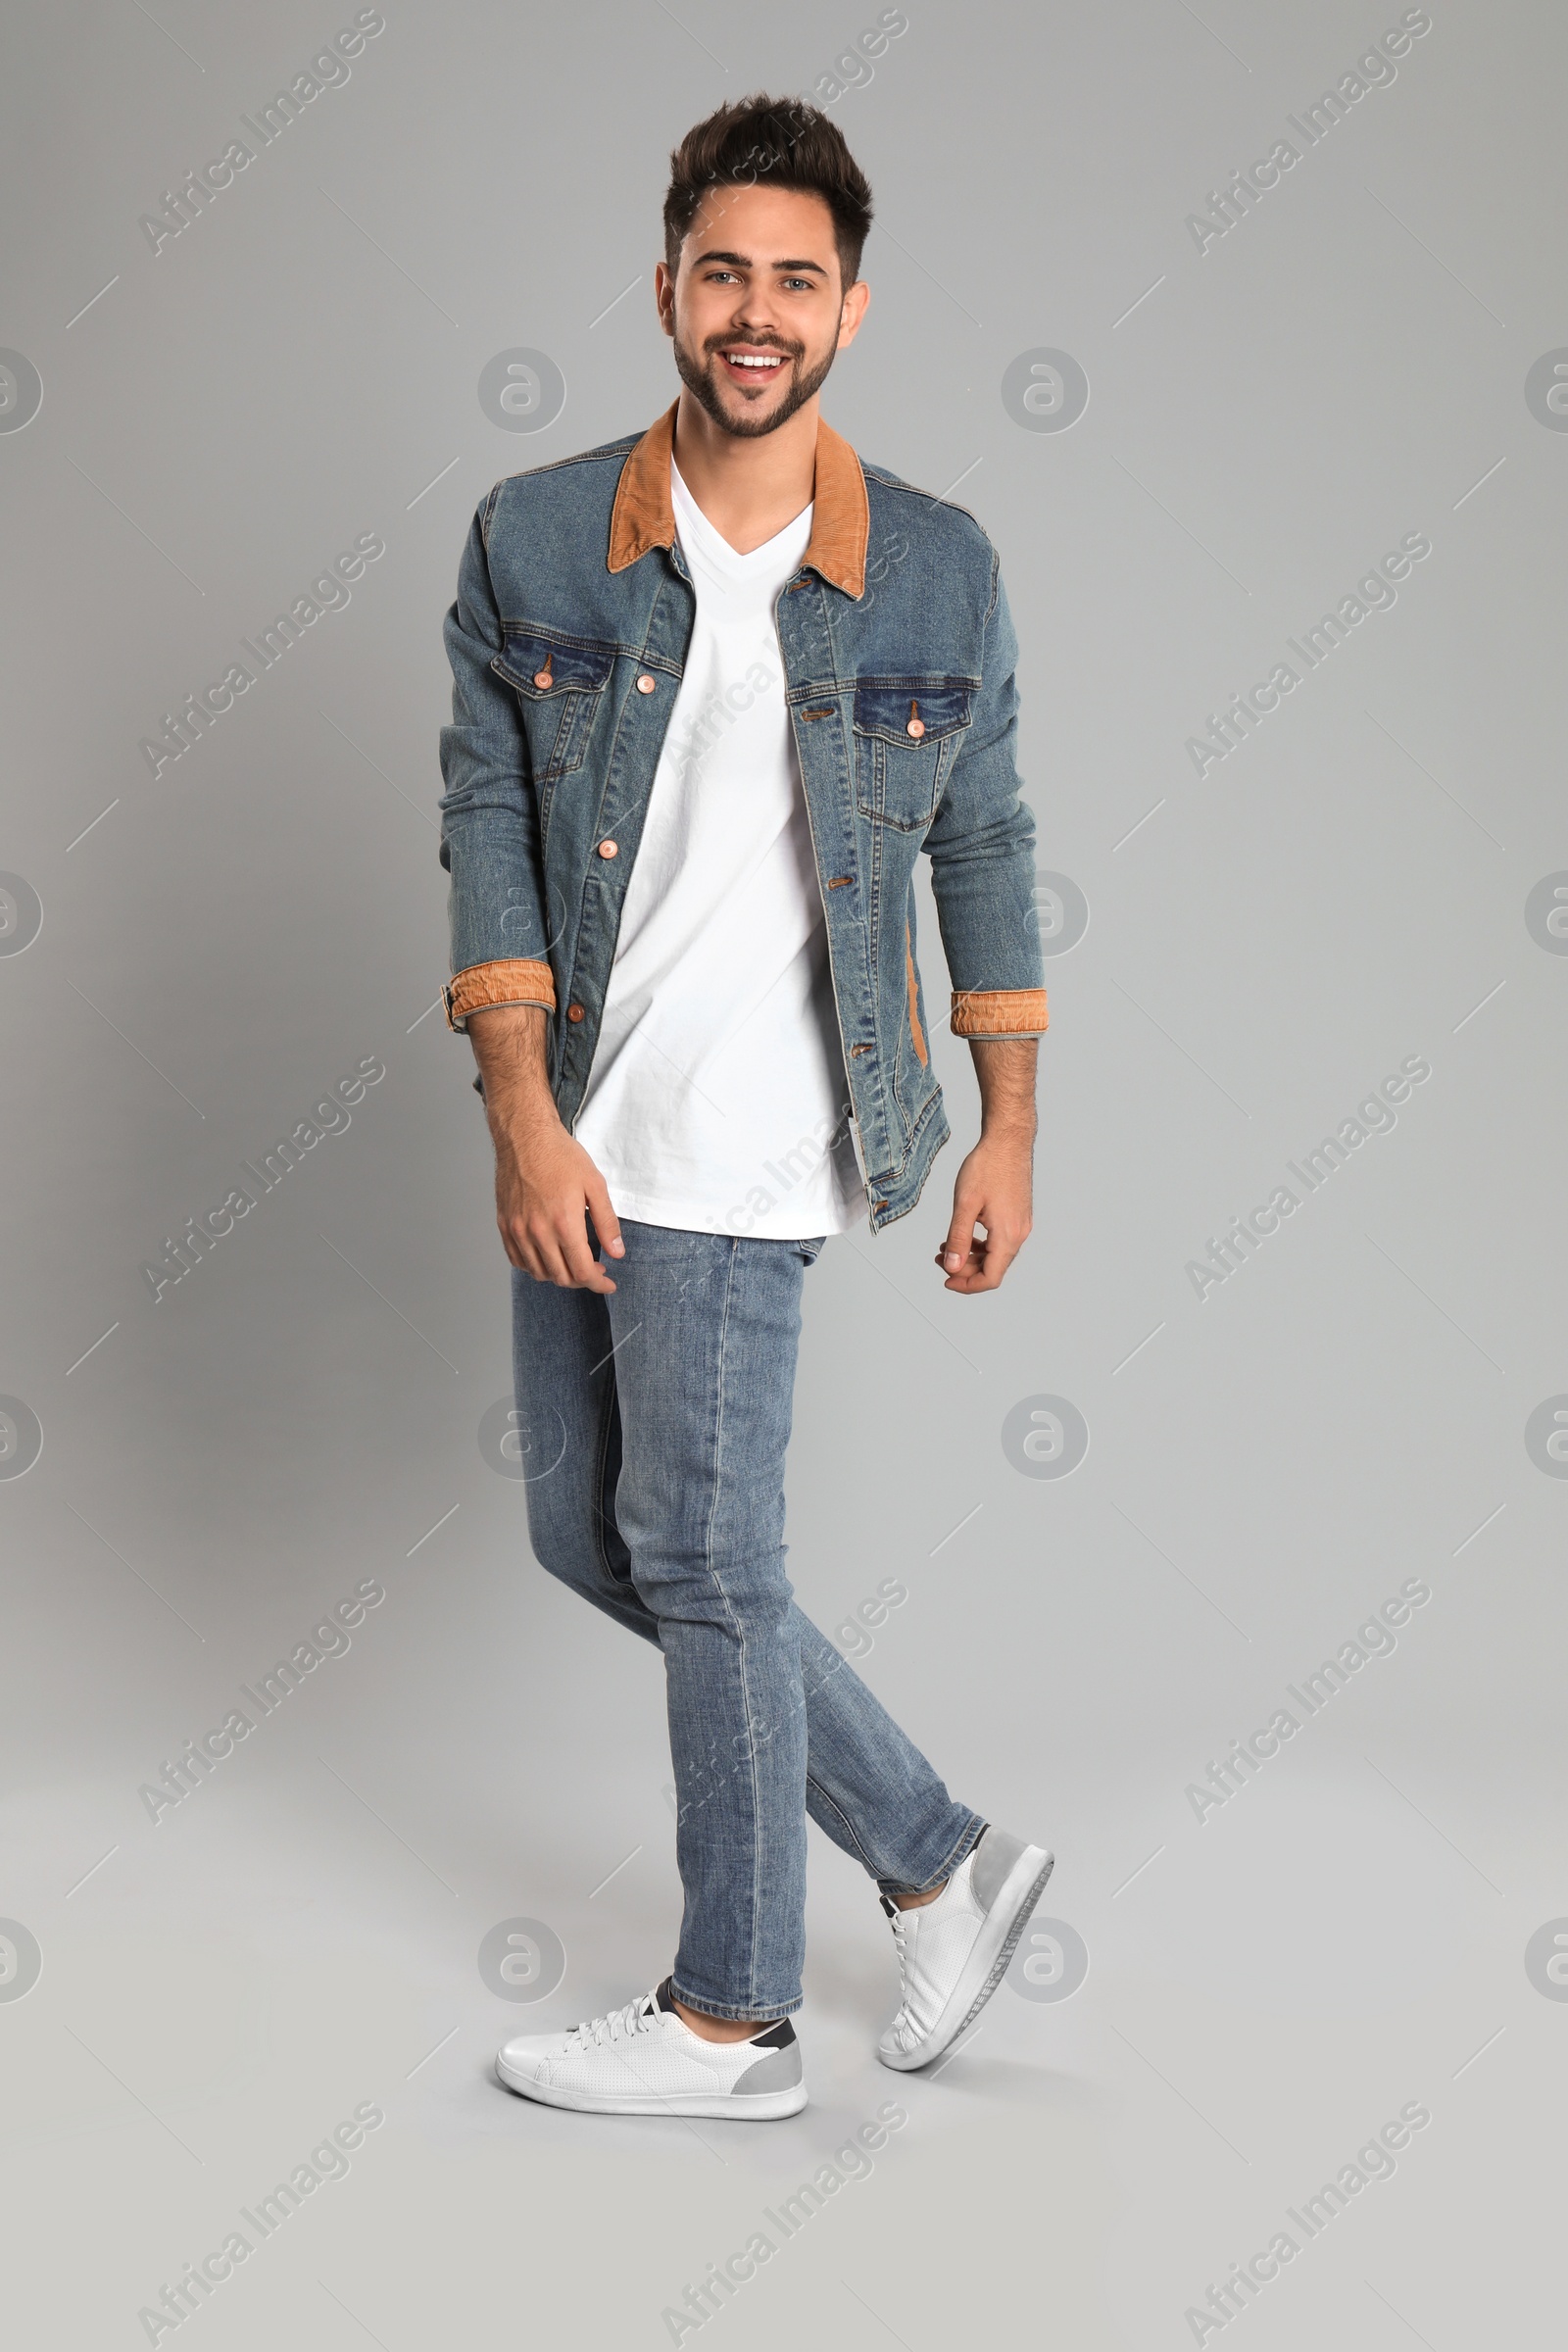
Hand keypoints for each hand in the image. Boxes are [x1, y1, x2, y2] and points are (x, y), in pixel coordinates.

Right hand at [464, 1004, 623, 1289]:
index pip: (582, 1271)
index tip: (608, 1284)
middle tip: (595, 1270)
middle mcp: (537, 1232)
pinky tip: (547, 1257)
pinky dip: (534, 1267)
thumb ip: (607, 1222)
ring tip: (573, 1264)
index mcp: (563, 1223)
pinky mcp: (504, 1225)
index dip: (598, 1283)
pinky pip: (518, 1260)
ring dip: (558, 1276)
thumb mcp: (594, 1184)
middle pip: (560, 1277)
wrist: (524, 1136)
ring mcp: (518, 1230)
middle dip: (582, 1280)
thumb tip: (617, 1252)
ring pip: (538, 1273)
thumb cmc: (561, 1156)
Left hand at [935, 1131, 1032, 1293]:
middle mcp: (1019, 1233)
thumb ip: (958, 1238)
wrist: (1008, 1141)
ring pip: (995, 1254)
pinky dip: (980, 1243)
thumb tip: (952, 1267)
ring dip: (971, 1256)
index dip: (967, 1285)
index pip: (991, 1278)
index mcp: (1008, 1235)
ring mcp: (1020, 1224)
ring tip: (947, 1246)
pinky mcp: (1018, 1215)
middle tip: (940, 1258)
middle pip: (993, 1268)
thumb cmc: (988, 1166)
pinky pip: (999, 1240)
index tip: (946, 1280)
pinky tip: (964, 1233)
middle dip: (964, 1269)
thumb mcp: (965, 1204)